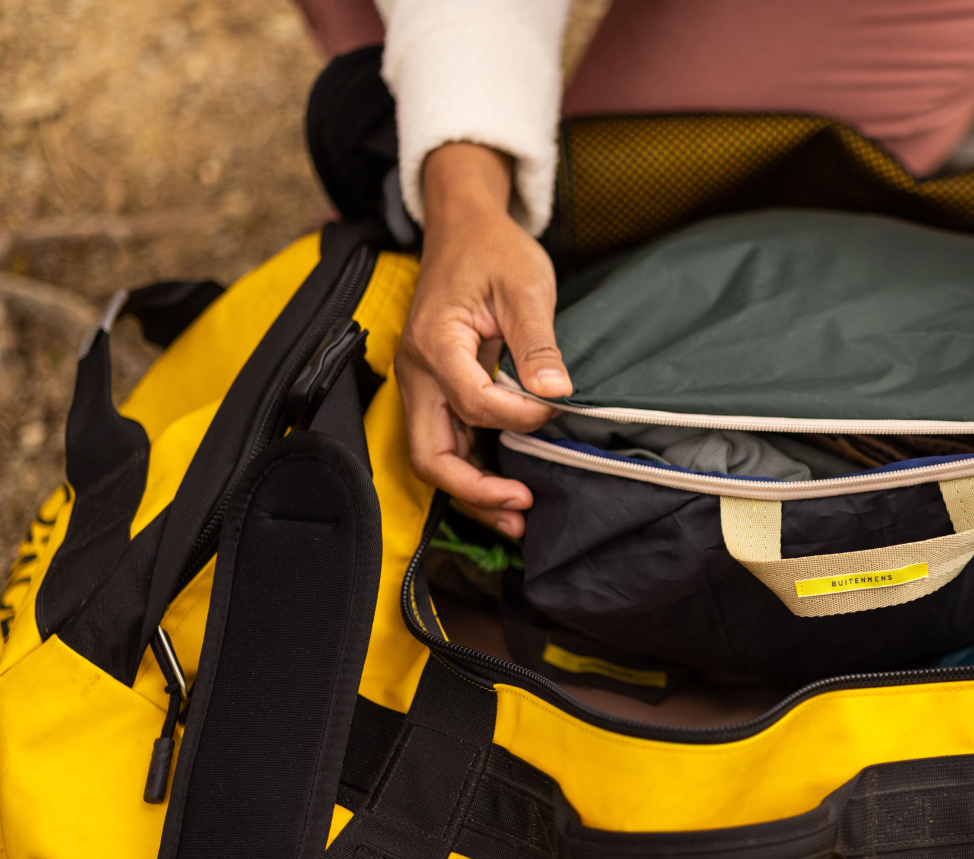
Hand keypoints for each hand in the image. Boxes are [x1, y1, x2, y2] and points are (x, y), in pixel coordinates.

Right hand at [396, 142, 573, 538]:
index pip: (472, 403)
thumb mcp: (525, 287)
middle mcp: (418, 371)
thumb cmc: (495, 250)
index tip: (555, 410)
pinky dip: (473, 469)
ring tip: (518, 517)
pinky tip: (507, 488)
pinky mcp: (437, 389)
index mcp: (436, 343)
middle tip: (523, 509)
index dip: (518, 418)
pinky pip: (446, 440)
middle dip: (475, 489)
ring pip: (433, 455)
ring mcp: (422, 384)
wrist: (465, 227)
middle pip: (429, 453)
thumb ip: (538, 344)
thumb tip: (556, 396)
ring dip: (472, 491)